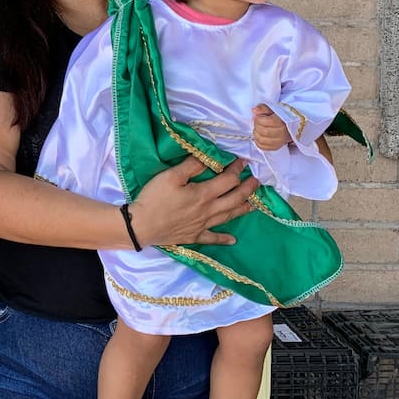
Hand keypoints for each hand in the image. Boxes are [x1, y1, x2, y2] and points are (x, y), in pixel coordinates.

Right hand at [128, 157, 259, 248]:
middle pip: (234, 199)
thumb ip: (191, 166)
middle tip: (256, 182)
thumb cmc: (154, 198)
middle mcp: (208, 210)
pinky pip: (212, 238)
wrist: (142, 225)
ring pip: (228, 216)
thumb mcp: (170, 176)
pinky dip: (224, 239)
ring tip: (254, 205)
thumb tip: (208, 158)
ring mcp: (202, 225)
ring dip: (242, 210)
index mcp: (203, 194)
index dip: (237, 170)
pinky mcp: (194, 236)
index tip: (243, 162)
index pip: (227, 180)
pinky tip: (233, 240)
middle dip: (247, 189)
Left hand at [252, 104, 291, 150]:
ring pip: (262, 140)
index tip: (257, 116)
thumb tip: (254, 110)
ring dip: (256, 133)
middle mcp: (282, 133)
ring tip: (257, 128)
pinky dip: (257, 141)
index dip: (259, 119)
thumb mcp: (271, 109)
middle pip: (264, 131)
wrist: (287, 126)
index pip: (269, 122)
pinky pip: (262, 146)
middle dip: (257, 126)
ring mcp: (279, 142)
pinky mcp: (275, 147)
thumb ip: (263, 108)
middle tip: (257, 122)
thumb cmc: (278, 117)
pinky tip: (258, 135)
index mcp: (283, 122)